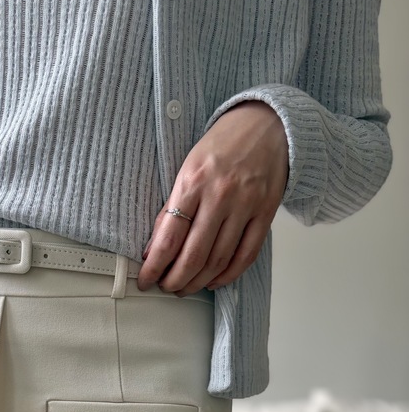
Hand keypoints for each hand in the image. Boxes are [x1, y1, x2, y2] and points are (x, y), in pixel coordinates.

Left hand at [137, 101, 288, 294]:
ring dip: (198, 282)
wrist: (266, 124)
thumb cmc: (221, 146)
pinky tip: (214, 281)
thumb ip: (172, 208)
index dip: (154, 267)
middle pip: (194, 256)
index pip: (168, 238)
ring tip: (185, 287)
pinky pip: (245, 256)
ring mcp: (246, 205)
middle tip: (166, 288)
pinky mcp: (266, 213)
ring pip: (219, 261)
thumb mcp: (187, 169)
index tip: (145, 280)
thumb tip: (154, 249)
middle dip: (175, 280)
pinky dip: (228, 275)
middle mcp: (220, 195)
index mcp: (193, 182)